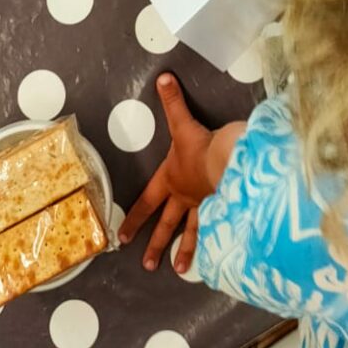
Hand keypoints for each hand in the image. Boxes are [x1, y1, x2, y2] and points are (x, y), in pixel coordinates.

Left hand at [119, 75, 216, 272]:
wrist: (226, 162)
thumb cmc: (200, 145)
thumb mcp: (182, 122)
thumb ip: (172, 100)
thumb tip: (163, 77)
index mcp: (171, 179)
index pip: (147, 202)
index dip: (133, 218)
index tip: (121, 237)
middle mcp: (184, 197)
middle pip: (167, 224)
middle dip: (156, 244)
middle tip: (147, 265)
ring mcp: (204, 206)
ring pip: (191, 233)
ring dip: (184, 251)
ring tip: (178, 270)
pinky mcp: (223, 209)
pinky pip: (217, 229)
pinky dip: (215, 244)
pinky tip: (216, 260)